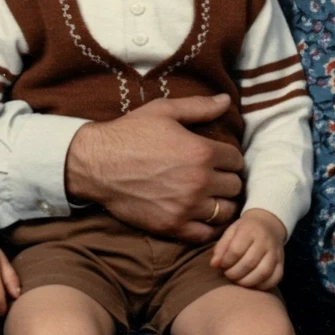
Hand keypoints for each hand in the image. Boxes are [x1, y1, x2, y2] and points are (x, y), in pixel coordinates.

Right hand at [65, 94, 244, 243]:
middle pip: (235, 186)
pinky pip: (205, 234)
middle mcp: (199, 181)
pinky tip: (202, 215)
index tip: (221, 158)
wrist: (98, 164)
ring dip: (222, 202)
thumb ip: (200, 106)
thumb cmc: (131, 133)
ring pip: (225, 211)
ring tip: (213, 195)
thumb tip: (227, 100)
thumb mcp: (166, 111)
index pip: (236, 160)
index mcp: (201, 152)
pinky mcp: (171, 226)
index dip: (230, 157)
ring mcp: (186, 207)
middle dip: (228, 179)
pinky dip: (209, 226)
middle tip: (217, 176)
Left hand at [210, 208, 286, 289]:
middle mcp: (265, 240)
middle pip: (249, 263)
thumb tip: (214, 264)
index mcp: (250, 229)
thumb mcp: (231, 231)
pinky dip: (263, 285)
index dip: (226, 261)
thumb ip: (221, 247)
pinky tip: (252, 283)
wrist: (268, 223)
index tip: (222, 265)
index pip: (236, 250)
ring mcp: (275, 252)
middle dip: (234, 274)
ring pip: (263, 272)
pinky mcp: (281, 262)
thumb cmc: (245, 230)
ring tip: (238, 281)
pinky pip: (275, 278)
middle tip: (228, 274)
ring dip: (247, 281)